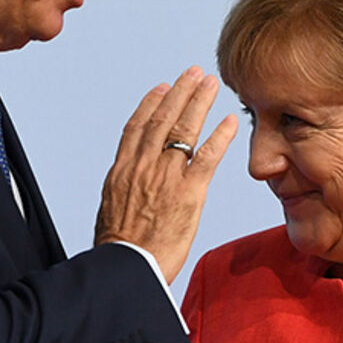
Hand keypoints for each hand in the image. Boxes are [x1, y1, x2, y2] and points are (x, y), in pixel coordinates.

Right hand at [95, 66, 238, 282]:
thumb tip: (129, 188)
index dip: (151, 104)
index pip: (137, 127)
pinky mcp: (188, 193)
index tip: (162, 87)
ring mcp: (166, 177)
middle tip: (194, 73)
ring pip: (184, 129)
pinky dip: (220, 136)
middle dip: (180, 92)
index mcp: (123, 170)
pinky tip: (231, 121)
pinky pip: (207, 157)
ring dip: (199, 102)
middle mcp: (143, 166)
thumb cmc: (119, 250)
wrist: (126, 269)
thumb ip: (125, 191)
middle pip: (163, 119)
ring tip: (212, 85)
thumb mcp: (112, 211)